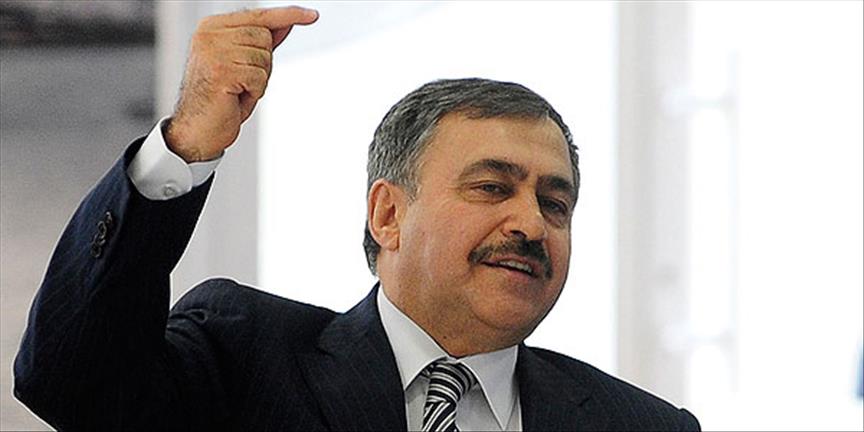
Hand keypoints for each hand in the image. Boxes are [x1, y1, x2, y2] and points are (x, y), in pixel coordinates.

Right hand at [165, 7, 318, 161]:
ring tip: (236, 89)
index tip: (312, 15)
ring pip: (264, 57)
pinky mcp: (221, 70)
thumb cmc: (219, 98)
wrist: (197, 129)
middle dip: (263, 62)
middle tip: (241, 80)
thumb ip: (261, 42)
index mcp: (212, 27)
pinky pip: (260, 76)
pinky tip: (235, 96)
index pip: (259, 16)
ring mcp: (213, 50)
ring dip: (258, 78)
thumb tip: (286, 24)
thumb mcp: (244, 65)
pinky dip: (255, 91)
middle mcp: (209, 34)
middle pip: (265, 36)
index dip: (288, 15)